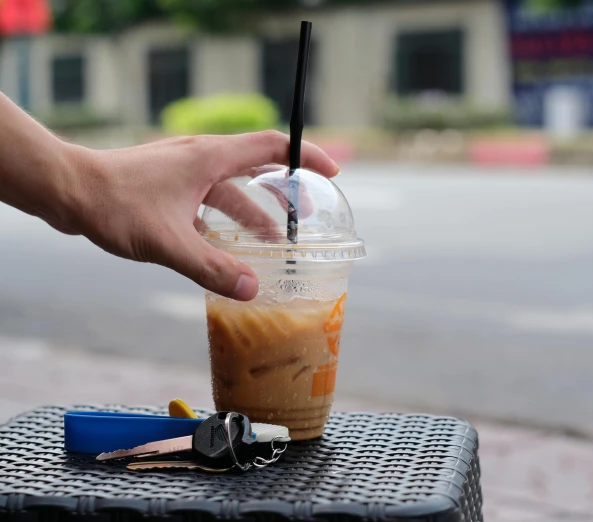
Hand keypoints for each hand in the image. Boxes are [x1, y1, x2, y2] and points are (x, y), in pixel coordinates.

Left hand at [61, 132, 338, 300]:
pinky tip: (220, 245)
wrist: (67, 189)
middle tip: (304, 216)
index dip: (306, 157)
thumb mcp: (170, 243)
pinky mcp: (166, 183)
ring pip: (229, 188)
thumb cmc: (115, 205)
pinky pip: (206, 197)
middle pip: (256, 169)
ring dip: (251, 213)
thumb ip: (212, 268)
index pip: (272, 147)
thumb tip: (250, 289)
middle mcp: (200, 157)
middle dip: (283, 193)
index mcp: (210, 158)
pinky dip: (221, 219)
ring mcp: (182, 169)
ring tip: (267, 242)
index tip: (331, 171)